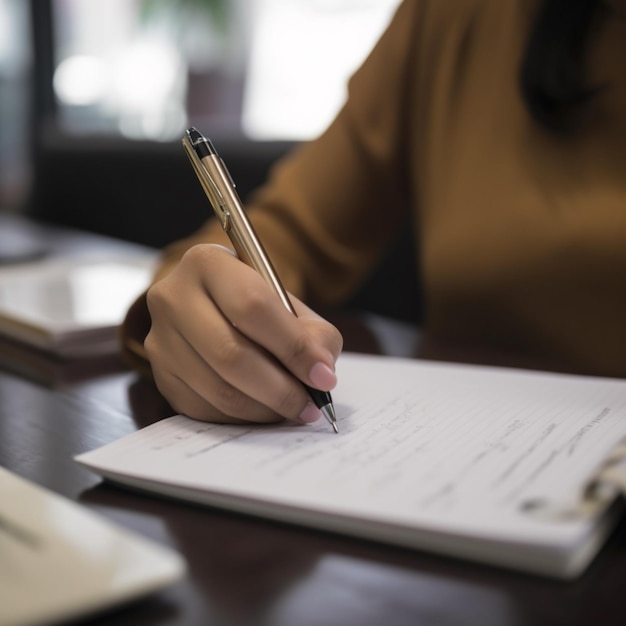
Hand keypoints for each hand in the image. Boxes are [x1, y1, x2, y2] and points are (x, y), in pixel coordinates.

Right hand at [144, 244, 342, 424]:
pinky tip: (265, 411)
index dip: (292, 346)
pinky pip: (205, 410)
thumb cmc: (257, 306)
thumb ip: (314, 335)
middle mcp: (172, 297)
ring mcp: (159, 340)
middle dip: (280, 388)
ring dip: (265, 408)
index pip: (252, 306)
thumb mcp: (291, 306)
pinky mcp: (160, 377)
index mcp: (207, 263)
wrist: (215, 310)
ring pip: (218, 389)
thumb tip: (320, 373)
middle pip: (230, 354)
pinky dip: (243, 418)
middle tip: (311, 405)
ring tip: (294, 409)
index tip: (323, 376)